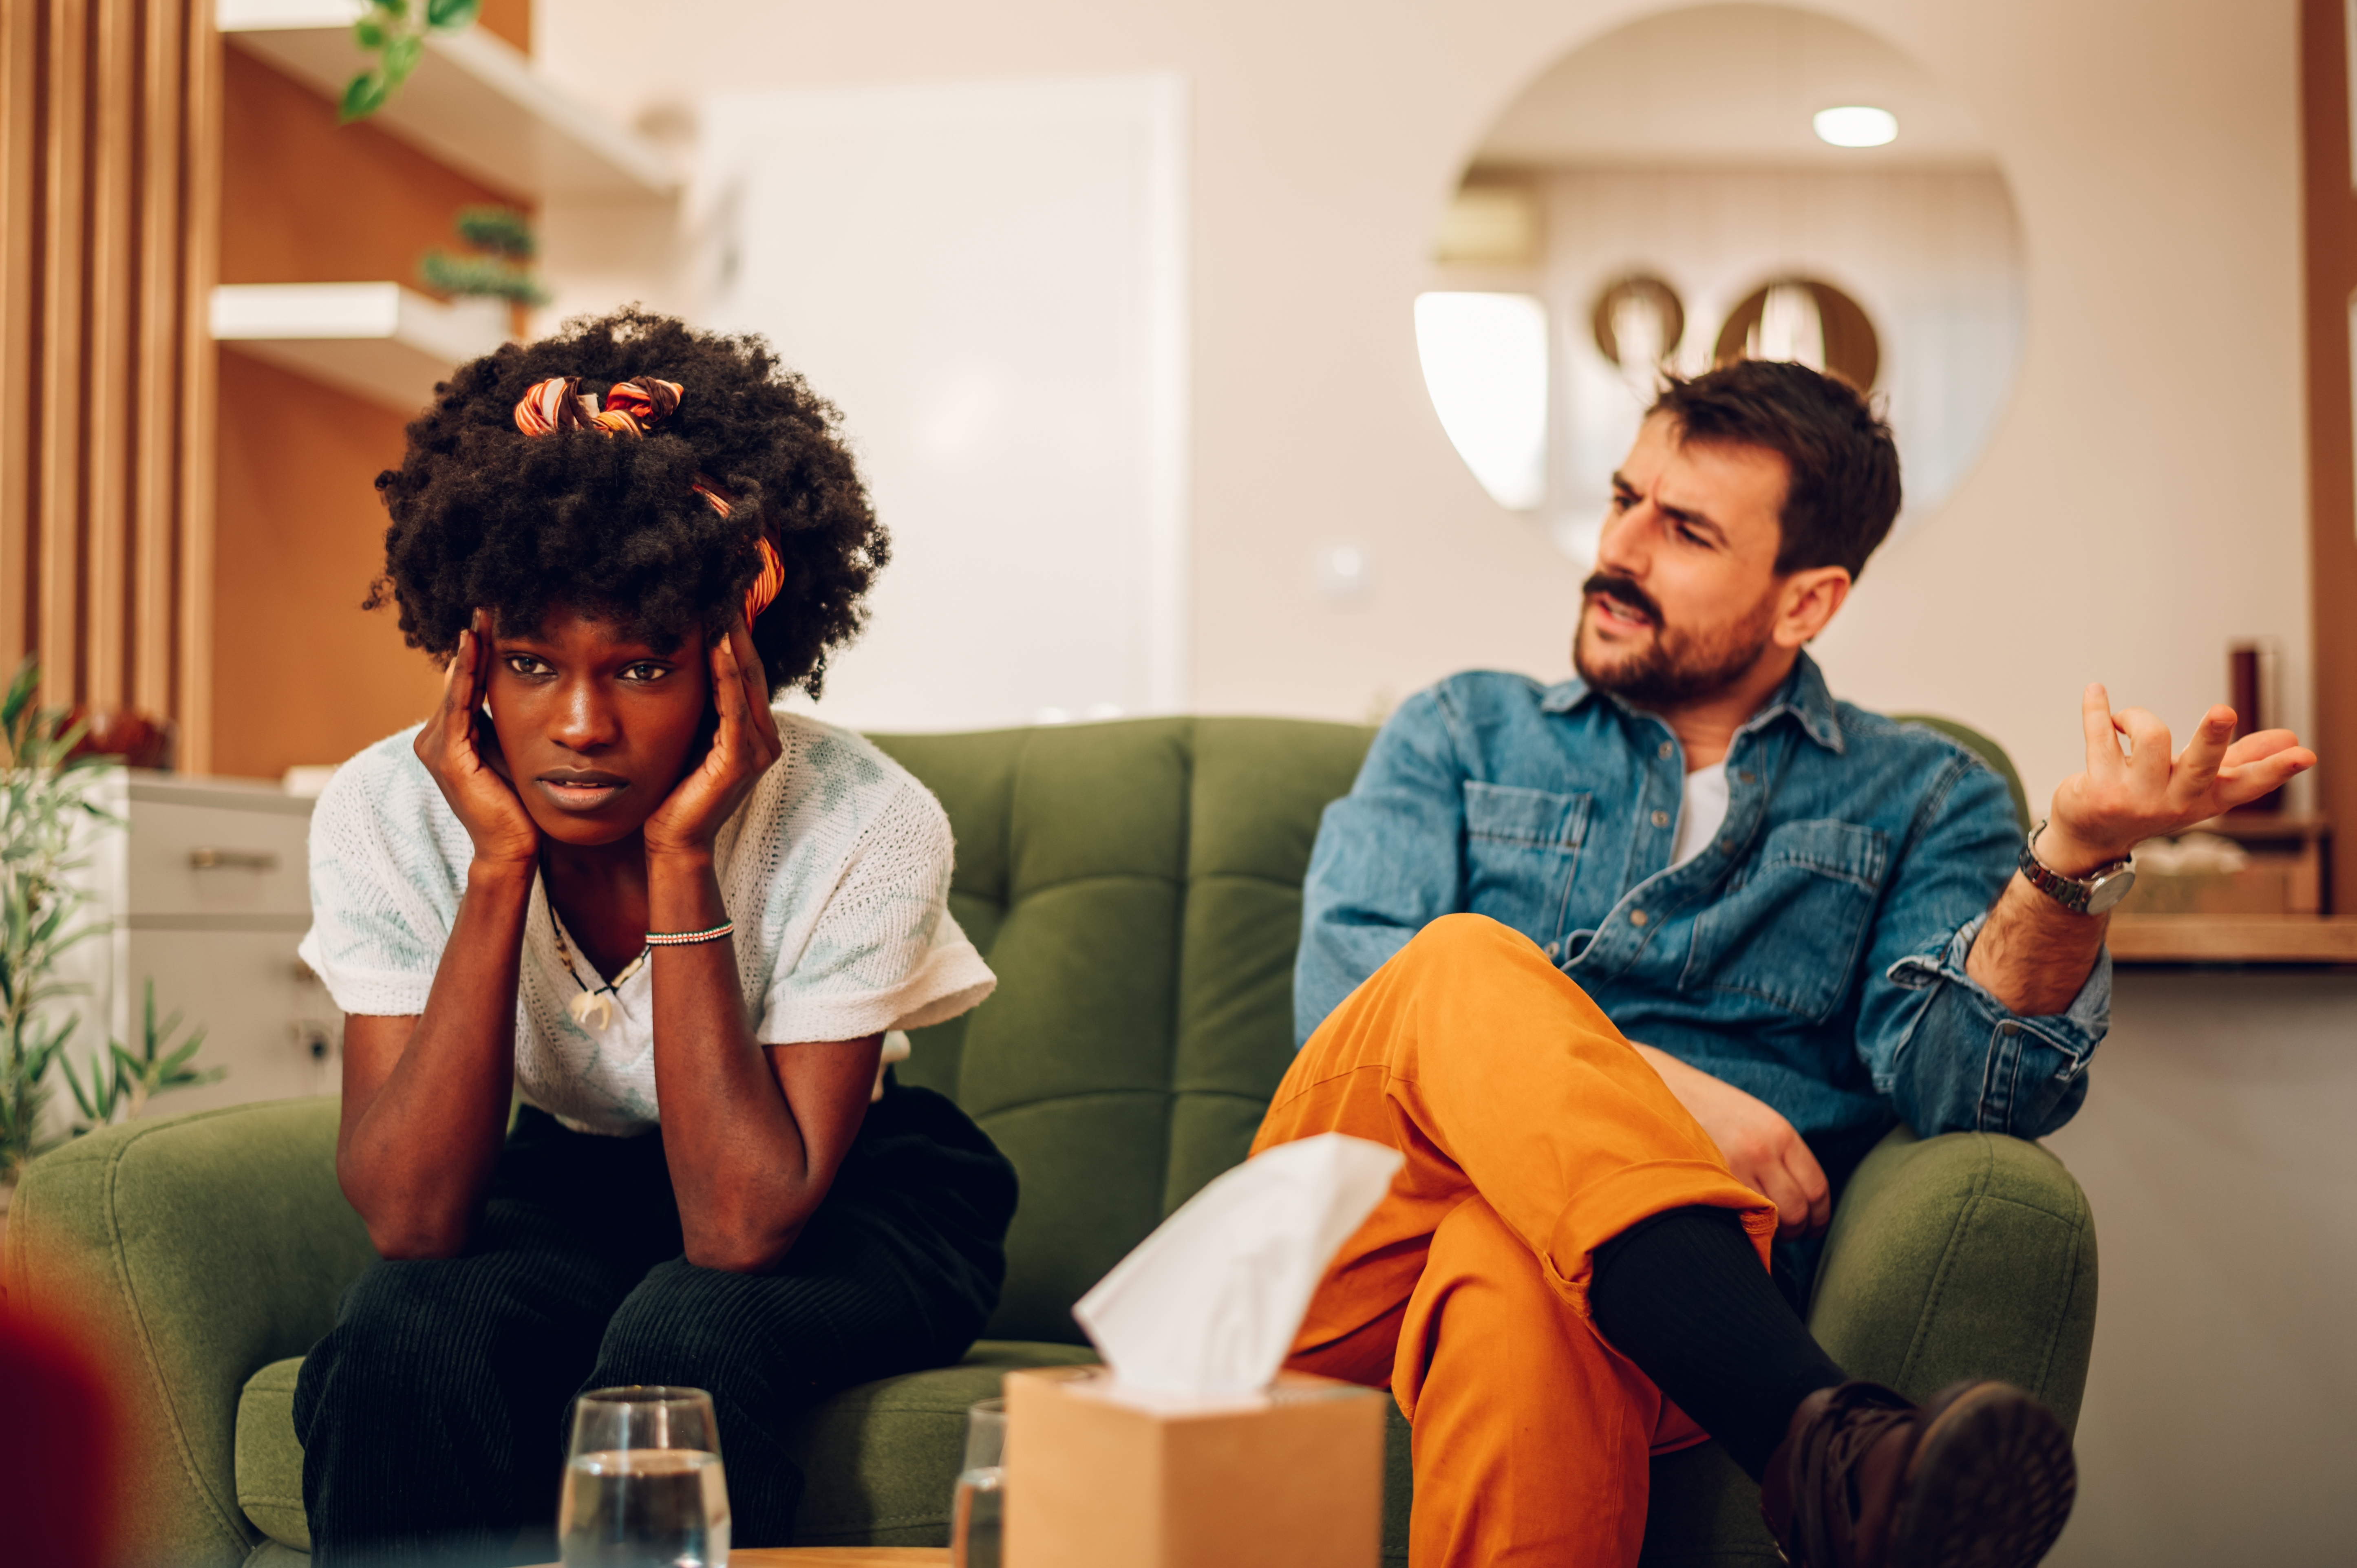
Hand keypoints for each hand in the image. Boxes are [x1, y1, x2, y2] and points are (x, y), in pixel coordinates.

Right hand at [415, 610, 537, 868]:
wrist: (514, 847)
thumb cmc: (519, 802)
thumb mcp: (512, 749)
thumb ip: (504, 721)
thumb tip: (520, 682)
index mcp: (450, 736)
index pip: (466, 682)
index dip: (480, 648)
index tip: (496, 613)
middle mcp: (435, 738)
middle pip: (458, 678)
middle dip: (474, 641)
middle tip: (490, 600)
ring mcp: (437, 748)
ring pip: (457, 687)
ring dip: (469, 649)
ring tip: (482, 614)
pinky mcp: (448, 758)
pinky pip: (458, 707)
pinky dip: (465, 675)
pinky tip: (472, 647)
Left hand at [643, 619, 783, 860]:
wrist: (673, 842)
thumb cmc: (674, 791)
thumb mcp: (689, 737)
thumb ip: (699, 707)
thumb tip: (681, 662)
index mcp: (754, 731)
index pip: (746, 670)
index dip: (735, 632)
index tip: (719, 595)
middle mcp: (764, 737)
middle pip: (752, 668)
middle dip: (737, 626)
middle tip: (723, 585)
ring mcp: (757, 749)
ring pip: (746, 681)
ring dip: (734, 640)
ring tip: (721, 602)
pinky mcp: (740, 762)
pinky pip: (734, 707)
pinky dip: (728, 673)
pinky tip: (719, 644)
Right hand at [1633, 1044, 1828, 1238]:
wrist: (1658, 1089)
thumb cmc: (1707, 1108)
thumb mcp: (1755, 1120)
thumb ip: (1779, 1154)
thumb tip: (1801, 1200)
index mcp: (1780, 1133)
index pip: (1817, 1189)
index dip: (1817, 1217)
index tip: (1811, 1227)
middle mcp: (1762, 1150)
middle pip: (1797, 1210)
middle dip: (1795, 1230)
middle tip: (1783, 1233)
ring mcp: (1733, 1166)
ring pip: (1770, 1221)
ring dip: (1769, 1234)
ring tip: (1756, 1228)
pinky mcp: (1706, 1180)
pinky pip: (1737, 1219)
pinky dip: (1741, 1228)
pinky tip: (1734, 1221)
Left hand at [2041, 684, 2317, 873]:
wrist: (2090, 838)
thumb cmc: (2149, 801)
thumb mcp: (2197, 787)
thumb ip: (2240, 761)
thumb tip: (2290, 738)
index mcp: (2206, 799)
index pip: (2248, 785)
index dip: (2276, 770)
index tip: (2305, 755)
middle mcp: (2176, 801)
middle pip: (2201, 763)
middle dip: (2213, 735)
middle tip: (2223, 711)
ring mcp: (2137, 798)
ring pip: (2152, 735)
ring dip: (2136, 715)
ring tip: (2125, 721)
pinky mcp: (2101, 789)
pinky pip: (2101, 735)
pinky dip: (2097, 708)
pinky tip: (2095, 691)